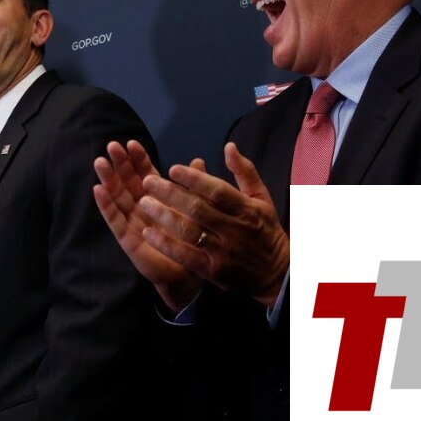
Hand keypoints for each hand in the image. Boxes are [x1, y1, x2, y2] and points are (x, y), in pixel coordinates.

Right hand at [93, 140, 202, 312]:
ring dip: (108, 179)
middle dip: (120, 163)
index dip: (138, 158)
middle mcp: (141, 207)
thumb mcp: (195, 210)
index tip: (132, 143)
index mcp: (157, 198)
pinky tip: (98, 190)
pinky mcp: (127, 238)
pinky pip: (114, 220)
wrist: (189, 275)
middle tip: (112, 145)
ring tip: (100, 162)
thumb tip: (198, 160)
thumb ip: (193, 187)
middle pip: (127, 181)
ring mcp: (132, 222)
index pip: (145, 173)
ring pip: (117, 197)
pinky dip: (106, 205)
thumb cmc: (192, 242)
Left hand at [137, 143, 287, 307]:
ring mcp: (223, 251)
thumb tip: (229, 146)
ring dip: (164, 216)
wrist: (276, 273)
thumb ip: (245, 172)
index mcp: (247, 209)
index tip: (172, 169)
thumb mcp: (262, 199)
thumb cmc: (266, 231)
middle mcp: (235, 229)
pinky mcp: (213, 271)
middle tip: (148, 181)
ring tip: (144, 203)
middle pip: (199, 209)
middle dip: (171, 194)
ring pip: (189, 232)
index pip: (218, 190)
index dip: (194, 179)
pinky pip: (186, 256)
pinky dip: (166, 244)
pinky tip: (148, 233)